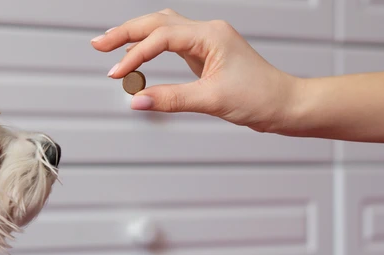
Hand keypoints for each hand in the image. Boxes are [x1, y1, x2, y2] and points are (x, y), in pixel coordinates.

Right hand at [91, 9, 300, 132]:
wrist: (285, 104)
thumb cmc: (261, 97)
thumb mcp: (211, 100)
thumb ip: (171, 99)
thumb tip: (138, 101)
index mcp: (210, 35)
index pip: (161, 38)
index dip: (135, 55)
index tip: (117, 74)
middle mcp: (208, 32)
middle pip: (157, 22)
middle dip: (126, 33)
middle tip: (99, 45)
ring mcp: (208, 41)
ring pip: (164, 28)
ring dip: (137, 35)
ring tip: (111, 45)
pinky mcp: (207, 54)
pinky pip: (172, 42)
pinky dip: (151, 46)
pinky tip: (139, 54)